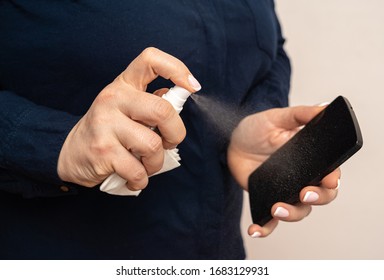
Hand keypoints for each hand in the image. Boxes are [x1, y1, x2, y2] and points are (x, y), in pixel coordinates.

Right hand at [58, 47, 200, 189]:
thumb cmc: (108, 130)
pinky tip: (134, 178)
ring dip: (156, 163)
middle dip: (176, 134)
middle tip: (169, 143)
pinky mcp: (103, 151)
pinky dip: (141, 179)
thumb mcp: (126, 108)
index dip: (177, 69)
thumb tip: (177, 97)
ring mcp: (106, 124)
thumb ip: (150, 102)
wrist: (70, 153)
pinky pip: (138, 170)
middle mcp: (113, 98)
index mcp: (124, 84)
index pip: (151, 59)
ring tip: (146, 165)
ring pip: (153, 145)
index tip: (192, 87)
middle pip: (162, 110)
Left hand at [227, 105, 339, 236]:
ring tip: (276, 207)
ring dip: (291, 214)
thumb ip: (300, 115)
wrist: (234, 141)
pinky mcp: (268, 200)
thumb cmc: (257, 129)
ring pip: (299, 211)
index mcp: (311, 160)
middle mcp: (302, 179)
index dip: (332, 180)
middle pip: (320, 197)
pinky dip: (265, 228)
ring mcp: (285, 191)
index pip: (329, 174)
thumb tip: (324, 108)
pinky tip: (255, 230)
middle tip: (304, 194)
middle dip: (317, 199)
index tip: (328, 180)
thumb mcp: (278, 117)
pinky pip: (270, 221)